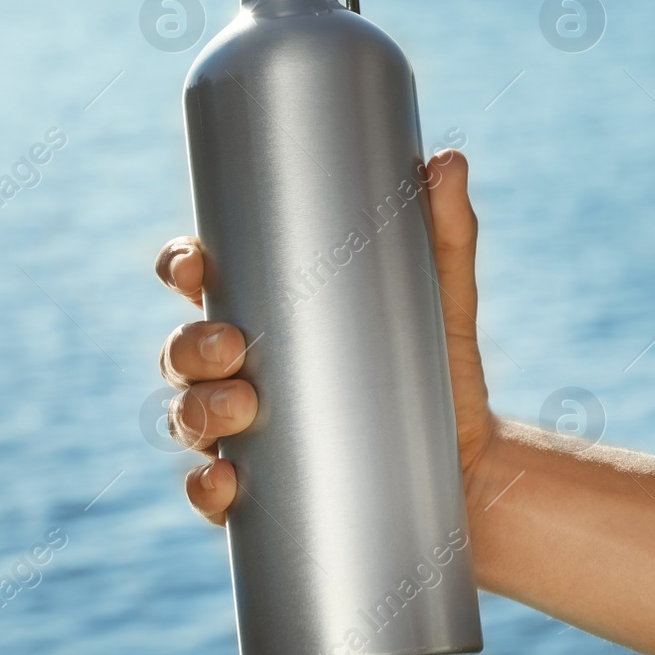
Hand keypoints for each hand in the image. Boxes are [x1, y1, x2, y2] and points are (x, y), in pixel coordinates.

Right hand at [153, 148, 497, 524]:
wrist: (474, 470)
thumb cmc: (443, 369)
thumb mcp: (444, 298)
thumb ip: (444, 232)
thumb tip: (446, 160)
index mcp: (270, 311)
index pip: (201, 281)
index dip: (179, 267)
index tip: (194, 266)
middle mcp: (243, 371)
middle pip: (180, 351)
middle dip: (188, 346)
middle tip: (234, 347)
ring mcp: (245, 433)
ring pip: (185, 416)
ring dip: (194, 411)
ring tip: (242, 408)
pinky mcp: (262, 494)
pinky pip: (209, 492)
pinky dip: (204, 489)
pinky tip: (222, 482)